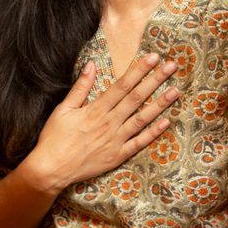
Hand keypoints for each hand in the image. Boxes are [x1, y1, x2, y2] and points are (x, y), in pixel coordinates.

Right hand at [25, 53, 179, 192]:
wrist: (51, 169)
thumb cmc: (54, 138)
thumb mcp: (63, 109)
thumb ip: (80, 87)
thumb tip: (91, 65)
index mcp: (96, 109)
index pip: (122, 85)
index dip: (138, 70)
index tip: (153, 57)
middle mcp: (109, 123)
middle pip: (136, 98)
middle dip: (155, 80)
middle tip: (171, 67)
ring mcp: (116, 140)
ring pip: (142, 119)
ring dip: (160, 104)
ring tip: (176, 90)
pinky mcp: (118, 155)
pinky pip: (139, 143)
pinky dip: (153, 133)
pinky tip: (167, 121)